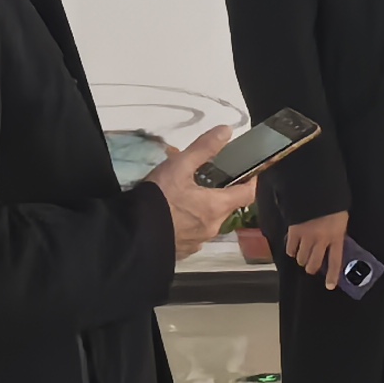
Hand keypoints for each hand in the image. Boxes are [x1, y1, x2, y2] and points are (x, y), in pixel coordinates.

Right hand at [145, 128, 243, 246]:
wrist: (132, 234)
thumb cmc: (159, 198)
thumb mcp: (179, 166)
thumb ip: (203, 148)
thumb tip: (226, 131)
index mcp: (217, 206)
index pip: (248, 194)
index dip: (251, 181)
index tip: (248, 171)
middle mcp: (213, 227)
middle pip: (227, 207)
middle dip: (220, 193)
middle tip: (204, 179)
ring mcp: (198, 242)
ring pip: (209, 221)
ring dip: (203, 209)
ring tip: (184, 195)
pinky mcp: (184, 251)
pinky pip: (193, 234)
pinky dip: (189, 224)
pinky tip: (174, 216)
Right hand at [285, 209, 353, 287]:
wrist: (315, 189)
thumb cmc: (332, 203)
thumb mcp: (341, 220)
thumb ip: (337, 234)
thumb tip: (334, 246)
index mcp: (336, 236)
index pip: (335, 261)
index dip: (332, 275)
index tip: (329, 286)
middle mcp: (321, 240)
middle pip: (313, 264)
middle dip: (311, 268)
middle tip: (310, 266)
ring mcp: (306, 236)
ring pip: (301, 258)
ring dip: (301, 259)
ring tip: (303, 254)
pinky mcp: (293, 231)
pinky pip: (290, 249)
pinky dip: (291, 251)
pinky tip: (294, 248)